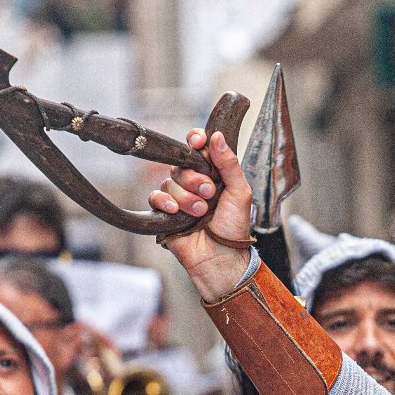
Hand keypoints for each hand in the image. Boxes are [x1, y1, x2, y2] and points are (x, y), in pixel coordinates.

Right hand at [148, 129, 254, 300]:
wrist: (221, 258)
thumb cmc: (233, 229)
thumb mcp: (239, 193)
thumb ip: (229, 164)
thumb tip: (217, 136)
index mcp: (213, 174)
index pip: (198, 148)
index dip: (195, 140)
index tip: (198, 141)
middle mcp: (194, 183)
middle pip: (182, 165)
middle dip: (195, 178)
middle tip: (209, 193)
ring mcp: (179, 197)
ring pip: (170, 181)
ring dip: (186, 197)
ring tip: (201, 212)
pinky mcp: (165, 213)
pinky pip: (155, 197)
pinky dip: (164, 202)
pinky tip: (175, 211)